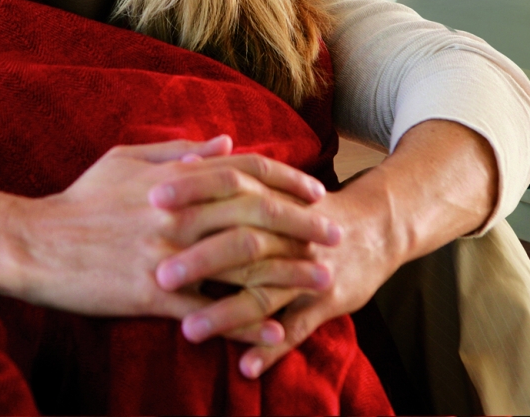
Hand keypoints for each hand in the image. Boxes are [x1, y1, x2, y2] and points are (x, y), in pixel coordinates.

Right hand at [0, 138, 338, 317]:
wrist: (32, 243)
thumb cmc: (80, 201)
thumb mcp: (127, 160)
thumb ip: (180, 151)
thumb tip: (225, 143)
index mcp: (176, 179)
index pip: (245, 173)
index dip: (284, 181)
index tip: (316, 192)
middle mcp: (179, 213)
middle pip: (255, 214)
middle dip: (301, 223)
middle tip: (335, 235)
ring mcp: (167, 254)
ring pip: (240, 261)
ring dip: (286, 272)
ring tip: (321, 281)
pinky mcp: (151, 294)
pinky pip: (208, 309)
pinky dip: (243, 322)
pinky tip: (273, 332)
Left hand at [173, 120, 498, 376]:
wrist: (378, 224)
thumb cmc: (310, 206)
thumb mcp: (274, 182)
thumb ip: (230, 175)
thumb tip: (180, 161)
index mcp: (272, 197)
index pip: (229, 185)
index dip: (193, 190)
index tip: (152, 197)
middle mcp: (290, 232)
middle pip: (243, 240)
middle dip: (201, 258)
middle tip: (158, 273)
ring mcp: (308, 268)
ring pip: (266, 290)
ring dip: (226, 313)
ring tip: (188, 330)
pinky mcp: (326, 299)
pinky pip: (297, 327)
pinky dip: (271, 348)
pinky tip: (245, 368)